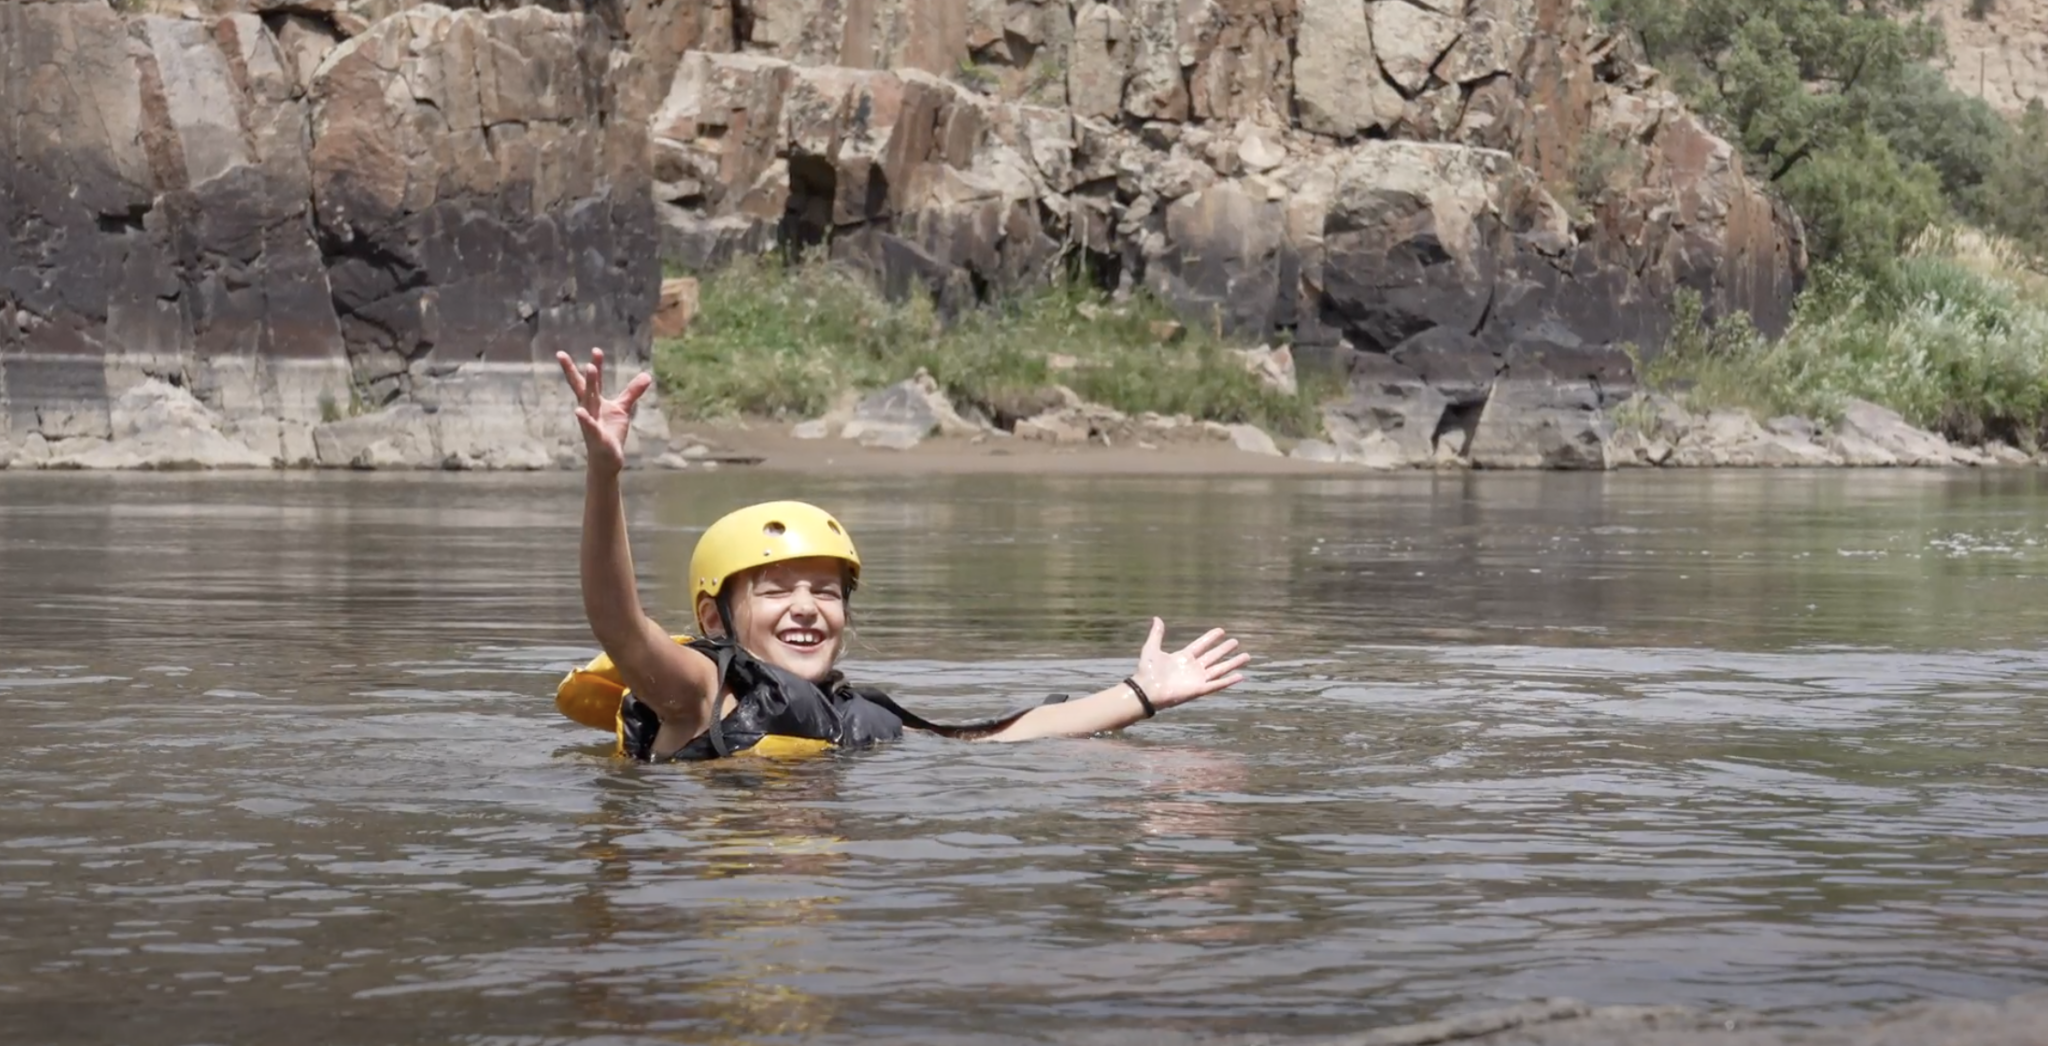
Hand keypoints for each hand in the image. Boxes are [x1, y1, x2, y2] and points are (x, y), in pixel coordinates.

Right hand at [556, 348, 652, 473]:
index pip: (594, 381)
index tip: (596, 349)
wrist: (607, 459)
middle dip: (577, 370)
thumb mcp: (622, 408)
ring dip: (589, 385)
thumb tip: (647, 375)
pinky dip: (585, 419)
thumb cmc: (610, 431)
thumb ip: (632, 392)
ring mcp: (590, 422)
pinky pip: (589, 426)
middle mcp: (590, 409)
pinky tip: (579, 411)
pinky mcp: (596, 437)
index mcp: (595, 401)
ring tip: (590, 368)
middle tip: (565, 354)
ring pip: (588, 401)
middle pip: (585, 386)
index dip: (596, 365)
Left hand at [1130, 618, 1248, 710]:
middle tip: (1236, 641)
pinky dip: (1228, 681)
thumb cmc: (1148, 671)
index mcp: (1183, 657)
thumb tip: (1157, 618)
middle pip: (1213, 656)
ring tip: (1246, 656)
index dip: (1211, 638)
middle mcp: (1193, 668)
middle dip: (1224, 649)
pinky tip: (1240, 676)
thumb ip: (1156, 634)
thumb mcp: (1152, 648)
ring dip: (1233, 663)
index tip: (1221, 630)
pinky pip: (1217, 685)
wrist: (1146, 690)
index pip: (1201, 645)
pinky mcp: (1199, 690)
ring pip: (1220, 669)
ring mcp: (1197, 679)